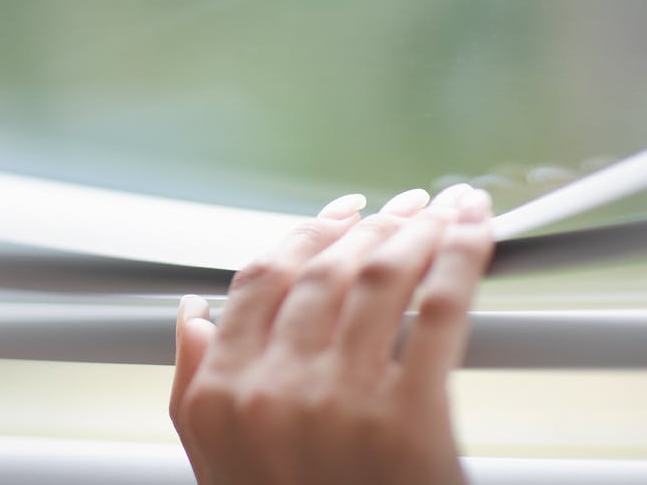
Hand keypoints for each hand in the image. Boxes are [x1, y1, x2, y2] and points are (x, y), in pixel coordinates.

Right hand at [170, 184, 493, 484]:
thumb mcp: (214, 462)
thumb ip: (192, 382)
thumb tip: (191, 314)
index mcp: (224, 394)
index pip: (259, 281)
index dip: (303, 233)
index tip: (338, 214)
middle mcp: (276, 388)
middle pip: (323, 271)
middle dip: (369, 225)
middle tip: (400, 206)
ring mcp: (342, 400)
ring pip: (378, 278)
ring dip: (415, 231)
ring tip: (439, 211)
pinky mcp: (412, 418)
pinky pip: (440, 313)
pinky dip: (462, 260)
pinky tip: (474, 234)